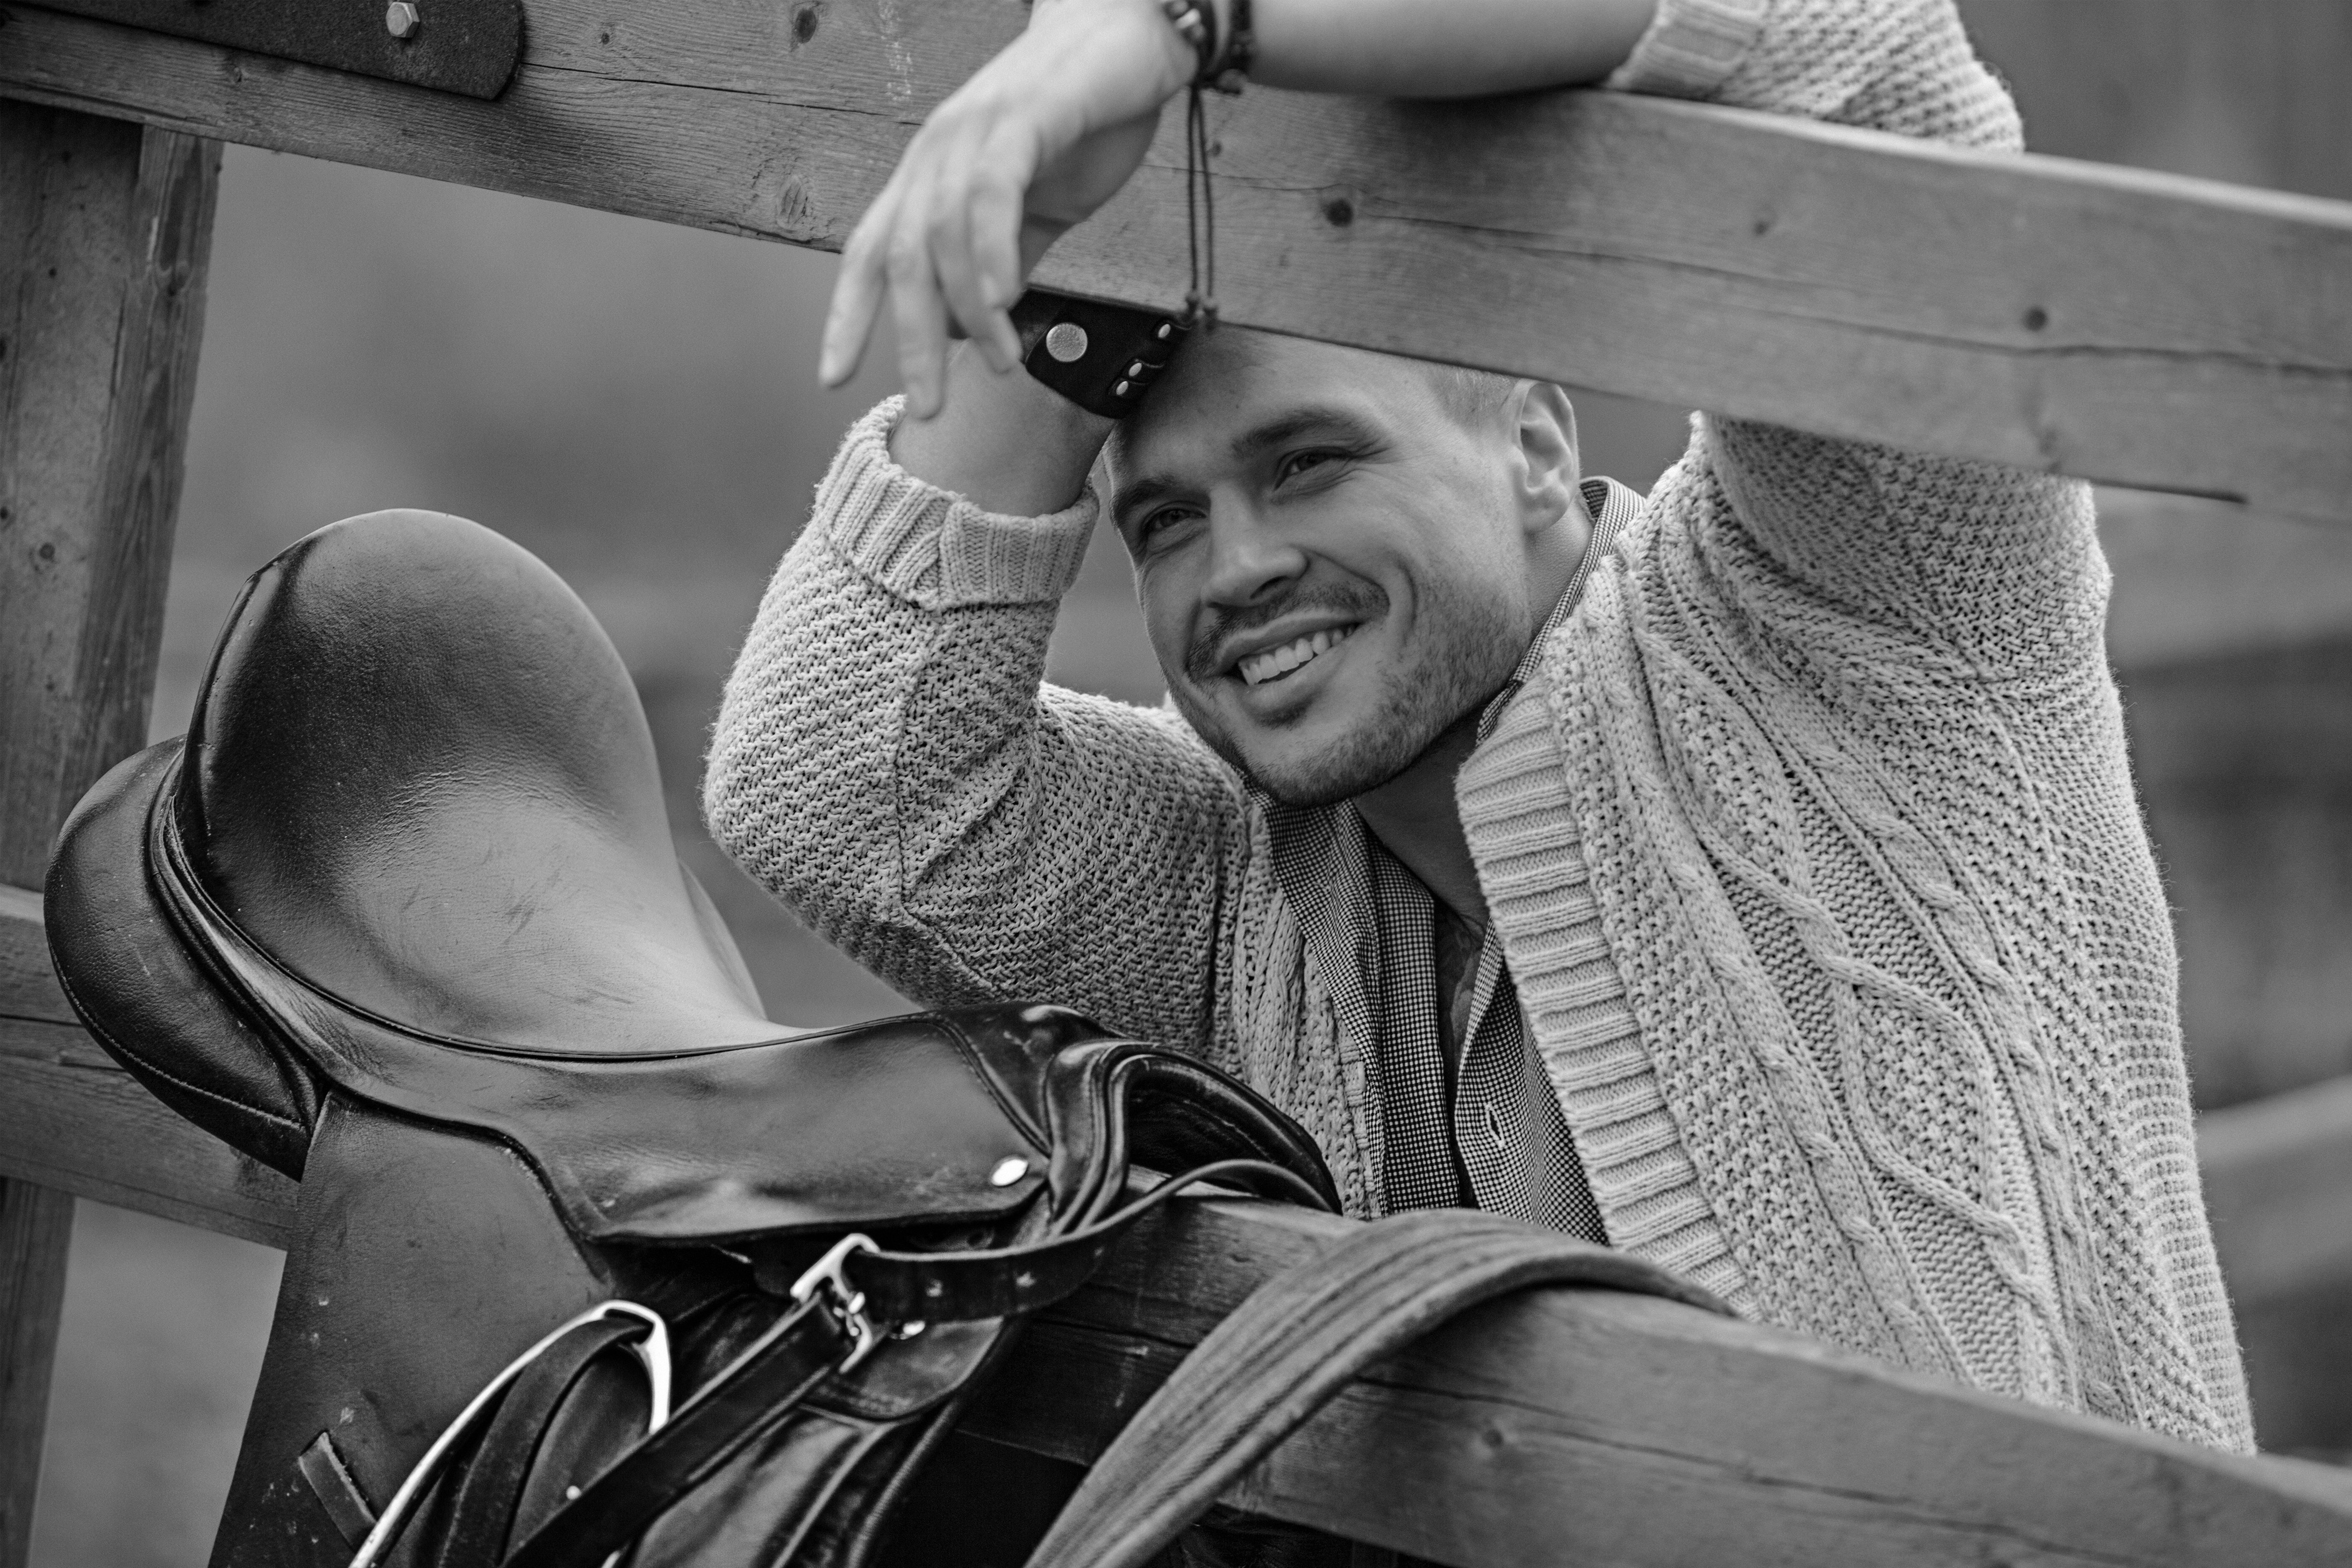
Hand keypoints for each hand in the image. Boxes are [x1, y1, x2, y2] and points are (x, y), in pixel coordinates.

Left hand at [820, 0, 1198, 417]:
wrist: (1134, 34)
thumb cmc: (1088, 118)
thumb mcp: (1042, 205)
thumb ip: (1010, 256)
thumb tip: (986, 317)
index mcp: (933, 175)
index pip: (872, 251)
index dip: (848, 314)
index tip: (832, 377)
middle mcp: (937, 152)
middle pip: (903, 258)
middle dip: (910, 340)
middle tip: (928, 406)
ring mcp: (974, 131)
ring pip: (945, 235)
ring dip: (970, 311)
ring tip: (1001, 363)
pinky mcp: (1021, 117)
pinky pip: (992, 191)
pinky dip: (991, 250)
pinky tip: (1003, 300)